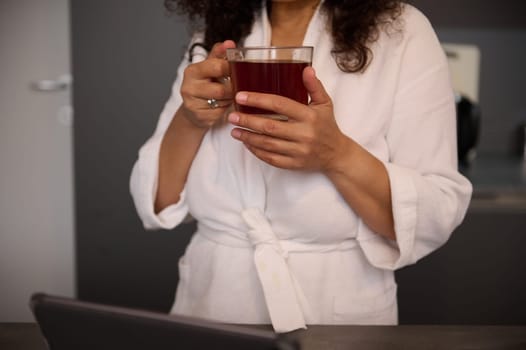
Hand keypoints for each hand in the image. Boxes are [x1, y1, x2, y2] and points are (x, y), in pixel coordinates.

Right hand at [180, 40, 235, 128]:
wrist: (193, 110)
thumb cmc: (205, 85)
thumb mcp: (209, 68)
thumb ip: (219, 55)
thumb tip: (229, 43)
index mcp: (192, 71)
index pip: (217, 67)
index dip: (231, 68)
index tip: (240, 69)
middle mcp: (189, 87)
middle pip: (221, 88)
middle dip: (232, 88)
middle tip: (238, 86)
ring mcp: (193, 104)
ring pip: (222, 101)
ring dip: (230, 99)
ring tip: (230, 95)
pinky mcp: (200, 117)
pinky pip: (221, 113)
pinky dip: (226, 109)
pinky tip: (224, 105)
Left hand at [228, 67, 349, 171]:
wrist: (337, 154)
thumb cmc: (328, 126)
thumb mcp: (325, 103)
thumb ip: (314, 86)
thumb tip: (306, 69)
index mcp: (309, 116)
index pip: (280, 105)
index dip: (258, 100)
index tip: (241, 96)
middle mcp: (304, 134)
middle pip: (269, 126)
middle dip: (248, 121)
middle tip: (232, 115)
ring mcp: (298, 151)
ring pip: (268, 144)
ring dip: (248, 137)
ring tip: (234, 130)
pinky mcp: (294, 164)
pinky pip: (271, 159)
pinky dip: (257, 151)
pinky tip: (247, 144)